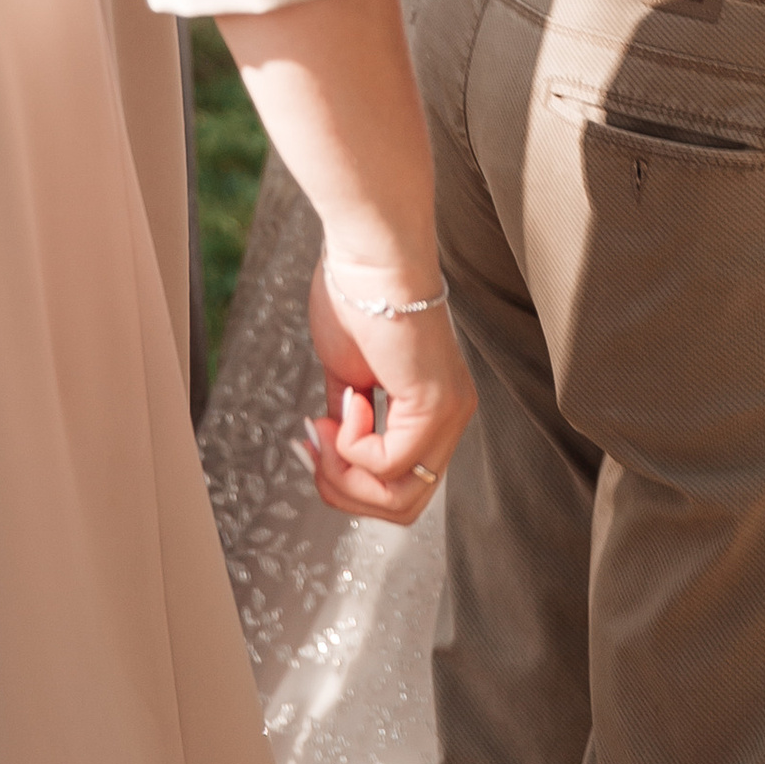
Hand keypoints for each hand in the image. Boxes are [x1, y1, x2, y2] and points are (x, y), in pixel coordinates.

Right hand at [304, 254, 474, 524]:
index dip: (347, 482)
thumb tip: (328, 450)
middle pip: (402, 508)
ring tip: (325, 432)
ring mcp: (449, 416)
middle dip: (343, 492)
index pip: (400, 488)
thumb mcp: (346, 374)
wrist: (369, 255)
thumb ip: (347, 418)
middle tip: (315, 449)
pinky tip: (349, 398)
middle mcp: (451, 420)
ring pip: (399, 500)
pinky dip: (352, 444)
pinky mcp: (436, 406)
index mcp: (433, 412)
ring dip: (345, 476)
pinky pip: (387, 465)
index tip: (313, 439)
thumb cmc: (356, 297)